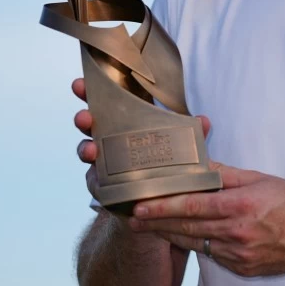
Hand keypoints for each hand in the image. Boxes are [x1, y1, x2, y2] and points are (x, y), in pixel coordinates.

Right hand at [73, 77, 211, 199]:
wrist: (161, 202)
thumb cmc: (167, 166)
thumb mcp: (183, 147)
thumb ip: (193, 135)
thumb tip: (203, 120)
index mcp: (126, 123)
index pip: (108, 103)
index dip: (92, 92)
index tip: (81, 83)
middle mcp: (110, 140)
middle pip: (91, 125)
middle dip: (83, 118)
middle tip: (85, 117)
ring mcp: (104, 163)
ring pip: (88, 152)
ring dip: (85, 149)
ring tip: (91, 150)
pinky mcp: (104, 187)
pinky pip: (94, 182)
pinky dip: (94, 180)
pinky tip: (97, 178)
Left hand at [127, 166, 284, 277]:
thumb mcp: (261, 179)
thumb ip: (226, 175)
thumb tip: (199, 165)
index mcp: (241, 207)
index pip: (192, 206)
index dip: (162, 207)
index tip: (139, 205)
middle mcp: (237, 233)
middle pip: (186, 228)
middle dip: (156, 222)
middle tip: (131, 216)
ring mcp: (239, 255)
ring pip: (195, 243)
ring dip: (170, 235)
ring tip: (148, 226)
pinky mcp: (243, 268)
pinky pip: (212, 255)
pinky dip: (197, 244)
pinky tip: (183, 237)